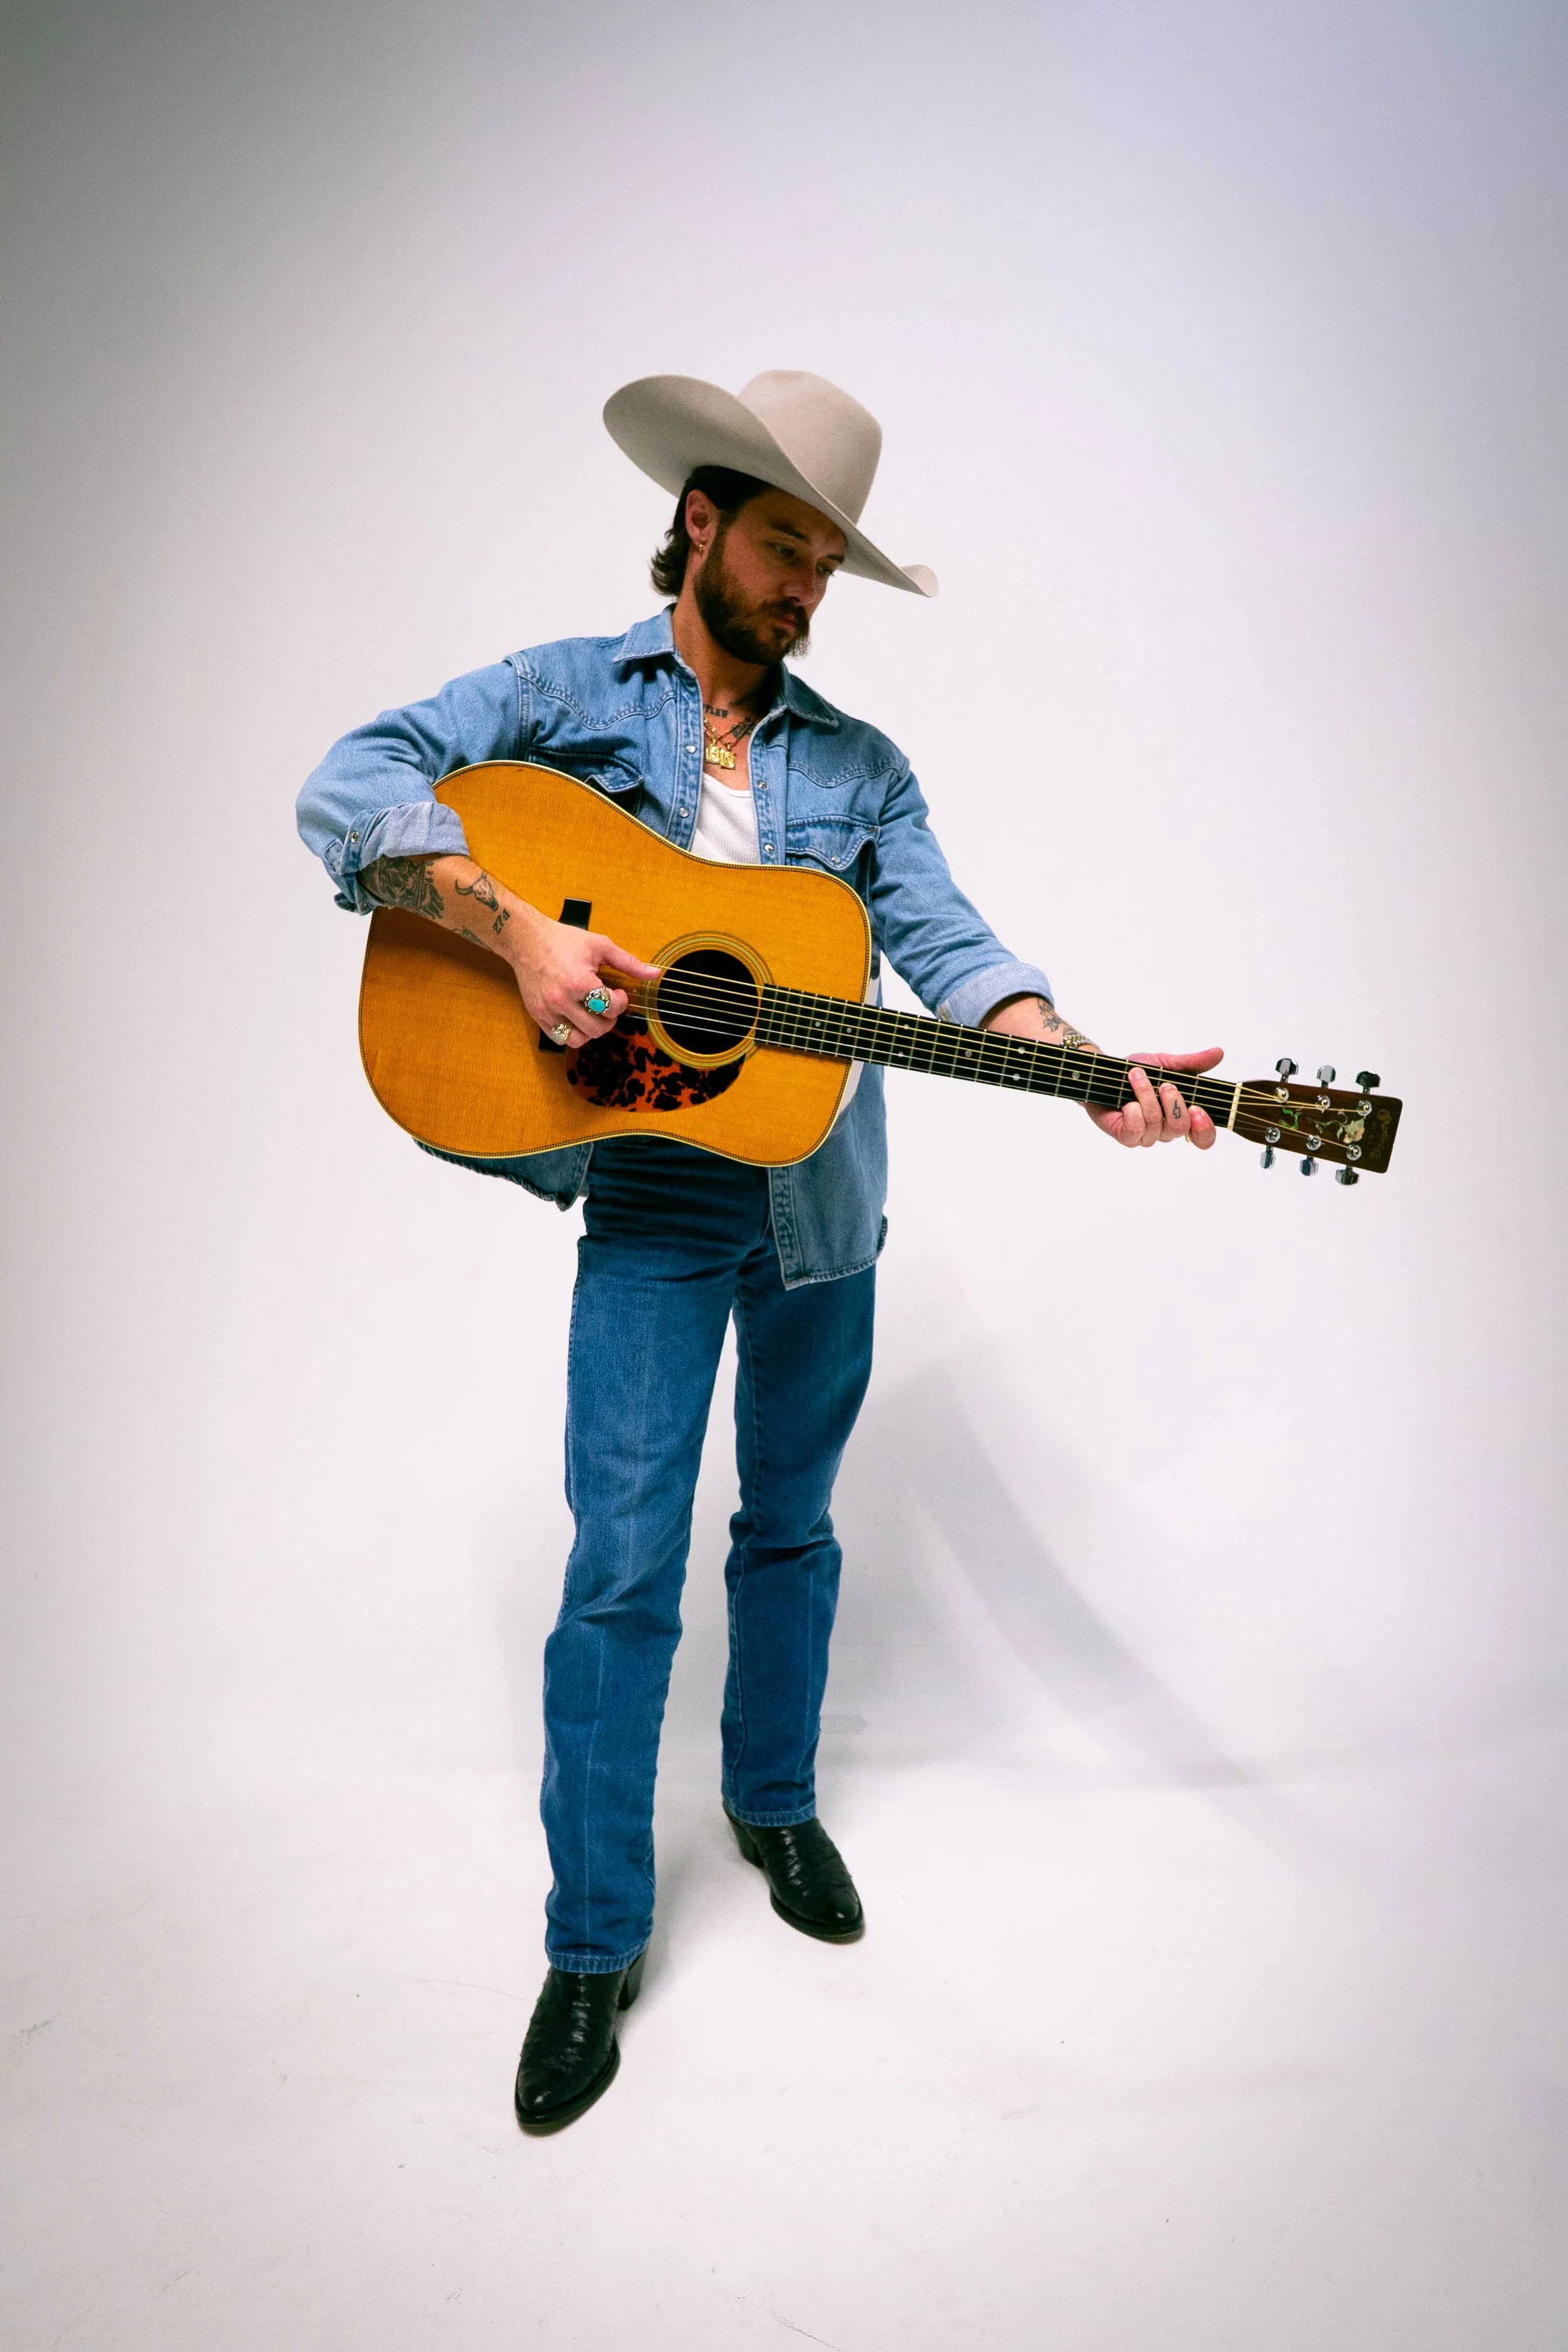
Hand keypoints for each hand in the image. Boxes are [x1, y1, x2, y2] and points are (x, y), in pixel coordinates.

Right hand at [506, 908, 660, 1043]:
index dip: (621, 1002)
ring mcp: (547, 1011)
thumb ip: (628, 962)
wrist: (527, 940)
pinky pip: (560, 1038)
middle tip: (606, 1005)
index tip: (617, 992)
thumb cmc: (564, 940)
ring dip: (591, 1030)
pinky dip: (573, 1033)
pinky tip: (577, 1017)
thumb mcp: (600, 945)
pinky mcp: (537, 1016)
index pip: (611, 1008)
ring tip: (592, 1014)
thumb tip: (655, 974)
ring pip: (579, 1040)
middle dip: (609, 1019)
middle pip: (597, 1028)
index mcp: (579, 982)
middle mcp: (562, 1000)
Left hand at [1088, 1047, 1223, 1149]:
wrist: (1105, 1073)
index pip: (1203, 1137)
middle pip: (1180, 1128)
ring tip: (1137, 1076)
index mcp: (1182, 1115)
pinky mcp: (1126, 1137)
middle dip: (1173, 1102)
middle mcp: (1167, 1129)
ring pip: (1156, 1125)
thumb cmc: (1138, 1072)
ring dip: (1147, 1096)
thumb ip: (1192, 1063)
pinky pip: (1135, 1132)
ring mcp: (1146, 1135)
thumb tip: (1218, 1053)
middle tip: (1164, 1084)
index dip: (1204, 1129)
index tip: (1198, 1109)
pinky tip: (1128, 1101)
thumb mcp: (1167, 1063)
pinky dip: (1133, 1112)